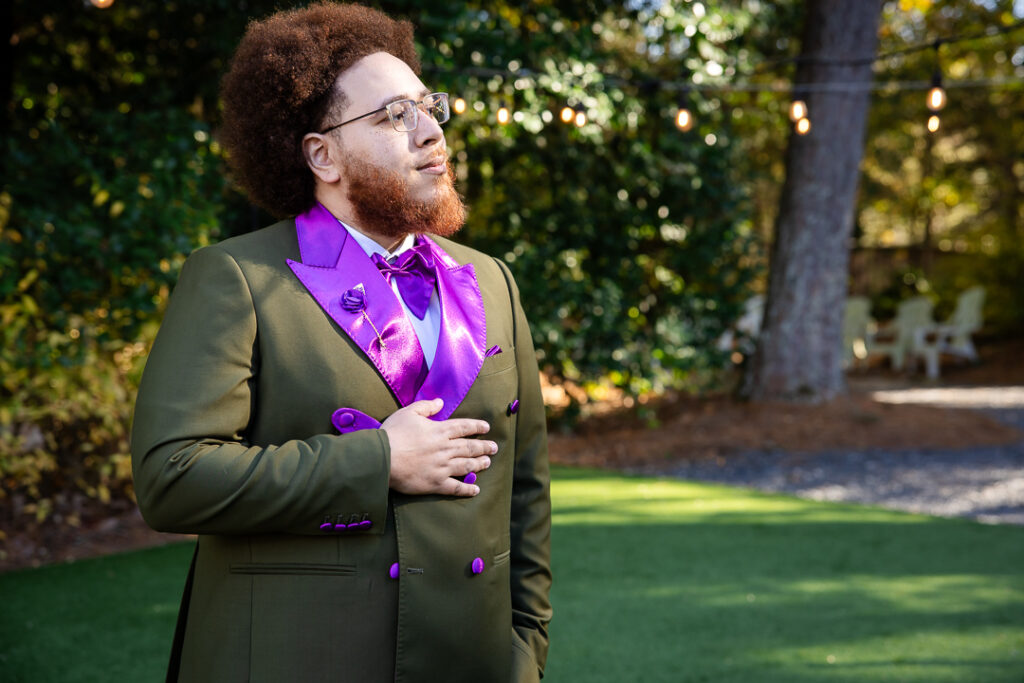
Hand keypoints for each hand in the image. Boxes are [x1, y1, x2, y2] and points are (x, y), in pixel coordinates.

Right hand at [381, 398, 495, 496]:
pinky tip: (476, 489)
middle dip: (484, 447)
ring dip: (479, 464)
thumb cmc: (393, 434)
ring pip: (467, 466)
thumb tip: (440, 402)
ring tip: (488, 463)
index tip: (486, 428)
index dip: (477, 426)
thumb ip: (426, 406)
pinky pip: (456, 487)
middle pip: (470, 447)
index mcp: (439, 430)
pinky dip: (467, 489)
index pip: (464, 427)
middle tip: (494, 448)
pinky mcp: (436, 483)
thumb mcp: (408, 412)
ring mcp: (442, 467)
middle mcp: (445, 448)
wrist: (382, 458)